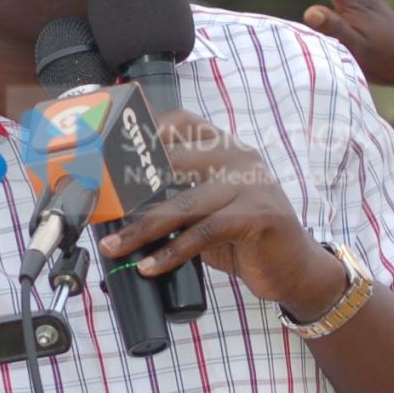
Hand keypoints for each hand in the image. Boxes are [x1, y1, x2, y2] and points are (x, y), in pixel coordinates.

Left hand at [96, 108, 333, 310]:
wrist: (296, 270)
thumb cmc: (245, 240)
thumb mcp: (206, 212)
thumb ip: (174, 200)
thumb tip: (119, 208)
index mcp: (224, 147)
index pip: (179, 122)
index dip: (142, 133)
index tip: (106, 151)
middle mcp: (238, 156)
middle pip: (171, 161)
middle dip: (129, 185)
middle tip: (97, 204)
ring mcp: (251, 183)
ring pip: (183, 202)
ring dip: (142, 228)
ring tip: (114, 246)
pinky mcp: (258, 215)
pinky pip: (204, 232)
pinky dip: (172, 251)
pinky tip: (150, 265)